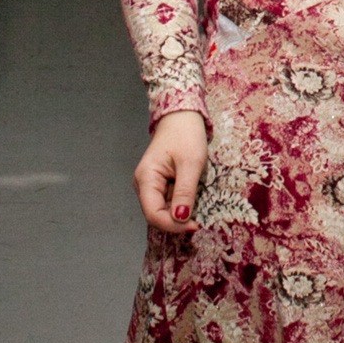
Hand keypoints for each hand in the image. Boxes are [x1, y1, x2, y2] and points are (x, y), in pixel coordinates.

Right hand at [133, 110, 207, 233]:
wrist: (182, 117)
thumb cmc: (186, 135)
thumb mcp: (190, 164)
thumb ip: (184, 192)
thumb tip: (181, 218)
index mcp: (146, 179)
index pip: (154, 214)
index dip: (173, 225)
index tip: (196, 225)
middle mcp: (143, 185)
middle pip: (157, 215)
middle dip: (177, 221)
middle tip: (200, 219)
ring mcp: (150, 185)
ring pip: (163, 210)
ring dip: (180, 213)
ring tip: (199, 206)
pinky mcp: (159, 183)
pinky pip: (168, 201)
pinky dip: (181, 204)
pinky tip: (193, 198)